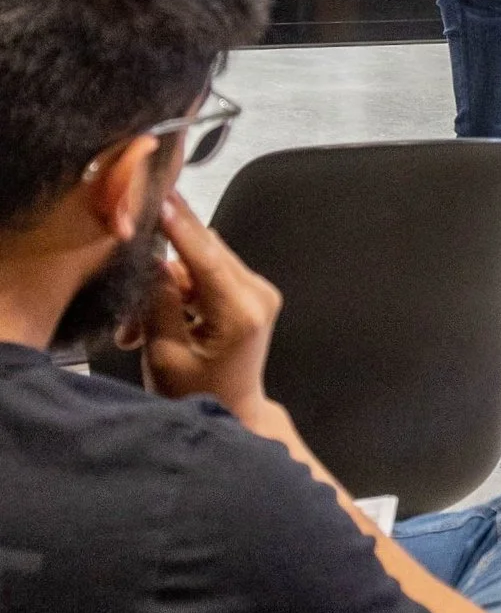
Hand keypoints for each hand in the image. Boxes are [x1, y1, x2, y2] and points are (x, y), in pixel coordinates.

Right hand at [123, 192, 281, 426]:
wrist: (234, 416)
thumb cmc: (197, 397)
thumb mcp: (166, 354)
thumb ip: (159, 303)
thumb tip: (153, 260)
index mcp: (242, 311)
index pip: (205, 254)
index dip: (179, 223)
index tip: (158, 196)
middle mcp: (259, 294)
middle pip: (205, 252)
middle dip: (162, 267)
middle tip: (129, 283)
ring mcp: (259, 292)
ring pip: (203, 263)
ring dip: (167, 285)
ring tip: (137, 327)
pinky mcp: (252, 294)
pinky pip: (211, 275)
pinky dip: (182, 291)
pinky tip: (158, 320)